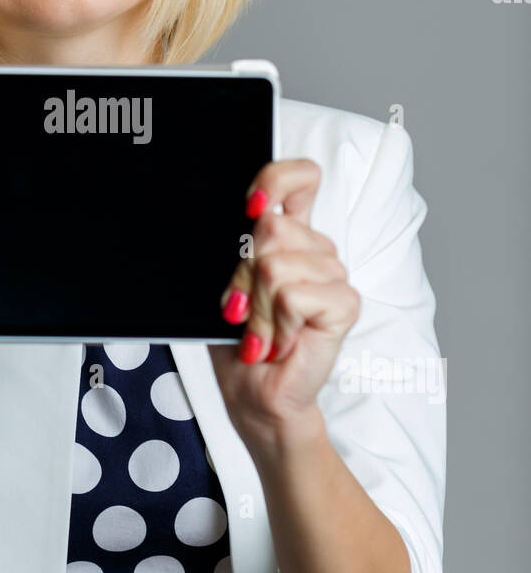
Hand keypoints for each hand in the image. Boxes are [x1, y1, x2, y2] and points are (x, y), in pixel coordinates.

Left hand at [208, 159, 360, 449]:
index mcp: (290, 237)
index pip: (301, 178)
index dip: (278, 179)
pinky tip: (280, 343)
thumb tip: (248, 219)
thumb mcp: (228, 286)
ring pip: (276, 266)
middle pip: (272, 228)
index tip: (253, 206)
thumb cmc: (240, 342)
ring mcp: (334, 276)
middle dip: (243, 275)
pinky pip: (293, 295)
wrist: (255, 394)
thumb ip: (239, 250)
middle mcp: (315, 251)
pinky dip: (276, 324)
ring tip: (262, 334)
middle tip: (243, 311)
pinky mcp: (344, 304)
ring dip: (257, 309)